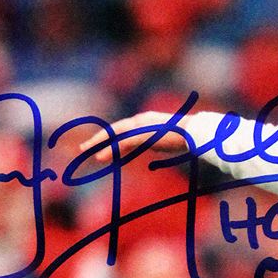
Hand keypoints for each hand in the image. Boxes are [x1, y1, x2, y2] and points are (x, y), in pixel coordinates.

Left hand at [77, 110, 191, 161]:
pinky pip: (122, 144)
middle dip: (97, 139)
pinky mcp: (143, 135)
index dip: (108, 137)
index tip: (98, 145)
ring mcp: (140, 127)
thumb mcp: (166, 138)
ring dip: (98, 144)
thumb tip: (153, 145)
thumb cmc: (186, 136)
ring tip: (84, 152)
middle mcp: (139, 120)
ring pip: (114, 135)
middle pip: (113, 130)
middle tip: (82, 147)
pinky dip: (110, 150)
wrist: (195, 132)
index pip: (121, 128)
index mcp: (144, 120)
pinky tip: (100, 157)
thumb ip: (155, 140)